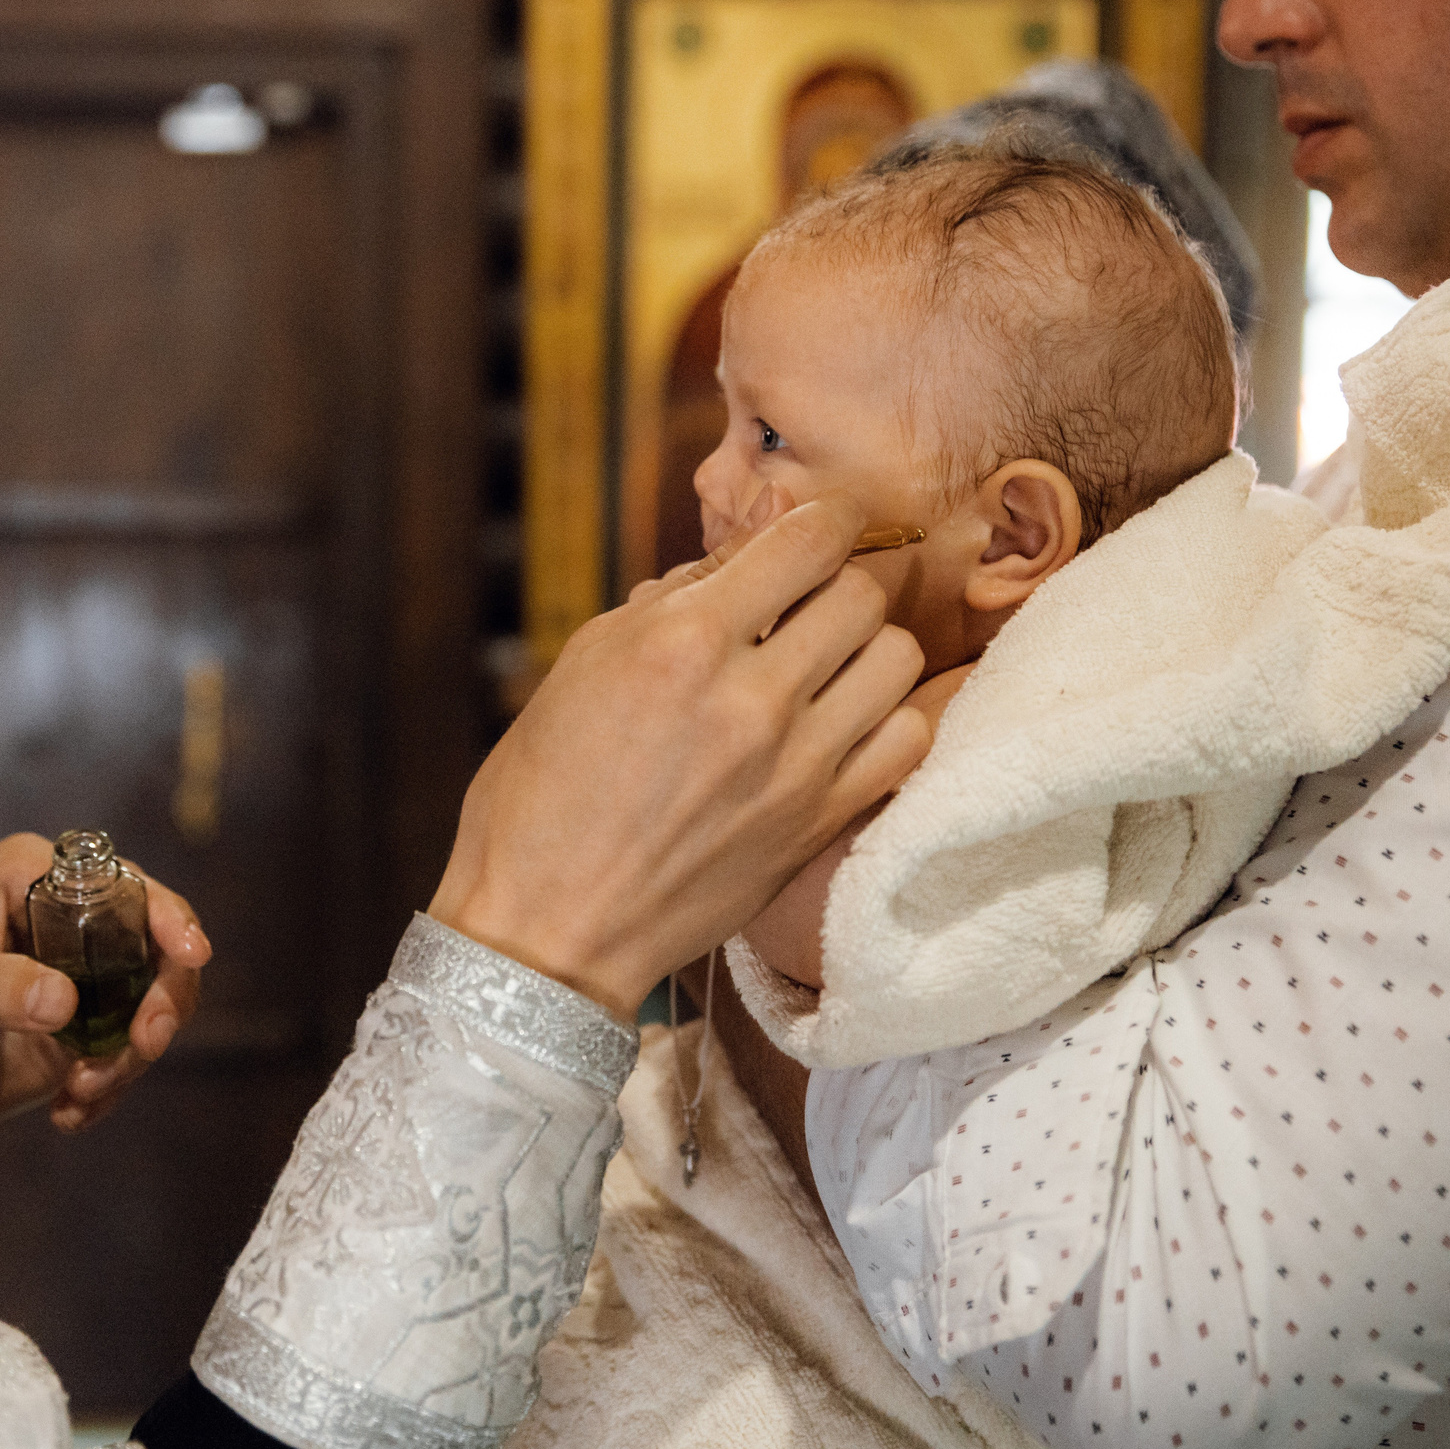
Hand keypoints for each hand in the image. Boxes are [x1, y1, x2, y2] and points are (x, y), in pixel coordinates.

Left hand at [0, 833, 211, 1146]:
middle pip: (159, 947)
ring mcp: (87, 977)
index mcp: (38, 877)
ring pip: (152, 1006)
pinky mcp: (88, 1029)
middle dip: (162, 1002)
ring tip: (78, 1094)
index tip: (190, 955)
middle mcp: (74, 918)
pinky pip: (129, 1056)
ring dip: (130, 1058)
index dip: (167, 916)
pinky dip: (111, 1089)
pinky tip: (68, 1114)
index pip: (122, 885)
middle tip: (144, 1048)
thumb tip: (64, 1002)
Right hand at [428, 490, 931, 1019]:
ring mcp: (795, 765)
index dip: (829, 518)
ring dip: (867, 648)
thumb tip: (736, 563)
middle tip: (808, 604)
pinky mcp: (819, 823)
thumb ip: (667, 603)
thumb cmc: (542, 796)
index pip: (808, 541)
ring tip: (829, 666)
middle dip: (838, 583)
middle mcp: (750, 697)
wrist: (549, 930)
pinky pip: (908, 740)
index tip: (825, 525)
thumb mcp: (582, 666)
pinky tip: (849, 723)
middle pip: (861, 593)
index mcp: (681, 643)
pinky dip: (889, 717)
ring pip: (896, 658)